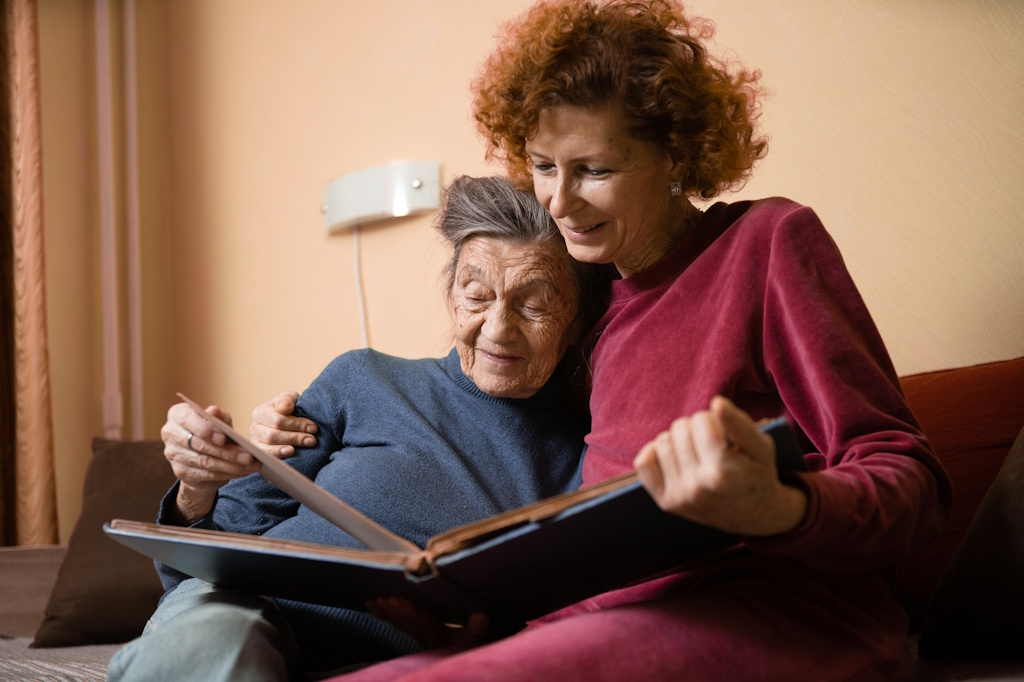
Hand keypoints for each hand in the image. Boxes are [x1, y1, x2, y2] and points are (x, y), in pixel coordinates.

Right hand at [161, 402, 260, 523]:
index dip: (205, 429)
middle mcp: (171, 434)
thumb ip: (218, 416)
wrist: (202, 453)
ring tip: (251, 465)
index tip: (223, 438)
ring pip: (205, 462)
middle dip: (226, 451)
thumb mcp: (219, 420)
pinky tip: (244, 471)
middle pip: (199, 445)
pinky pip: (208, 475)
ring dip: (231, 465)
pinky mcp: (181, 472)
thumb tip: (213, 412)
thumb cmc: (213, 430)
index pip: (187, 420)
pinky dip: (228, 473)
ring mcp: (174, 455)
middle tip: (249, 456)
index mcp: (178, 415)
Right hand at [249, 391, 318, 456]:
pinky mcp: (259, 452)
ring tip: (305, 445)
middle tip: (312, 439)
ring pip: (269, 444)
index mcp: (260, 412)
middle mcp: (254, 427)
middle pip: (273, 434)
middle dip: (295, 437)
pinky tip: (290, 452)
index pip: (278, 420)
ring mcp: (255, 441)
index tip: (313, 428)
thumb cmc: (289, 409)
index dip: (296, 424)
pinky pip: (266, 455)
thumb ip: (287, 400)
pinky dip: (278, 454)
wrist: (289, 420)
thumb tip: (283, 408)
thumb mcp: (290, 399)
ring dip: (289, 446)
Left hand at [367, 597, 489, 649]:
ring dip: (388, 613)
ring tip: (374, 601)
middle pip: (409, 624)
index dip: (409, 611)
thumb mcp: (478, 639)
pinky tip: (376, 608)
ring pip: (404, 626)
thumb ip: (477, 630)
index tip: (395, 599)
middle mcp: (430, 639)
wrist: (470, 659)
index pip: (424, 621)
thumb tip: (480, 618)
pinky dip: (389, 617)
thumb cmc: (477, 644)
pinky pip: (403, 627)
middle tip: (379, 597)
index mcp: (442, 635)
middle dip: (393, 611)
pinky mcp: (423, 637)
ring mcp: (425, 639)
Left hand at [633, 396, 806, 535]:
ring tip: (697, 450)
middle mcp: (697, 487)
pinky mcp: (667, 503)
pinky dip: (654, 452)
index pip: (700, 421)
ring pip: (662, 442)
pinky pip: (643, 464)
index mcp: (722, 471)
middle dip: (695, 428)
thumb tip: (716, 402)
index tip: (724, 431)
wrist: (756, 516)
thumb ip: (740, 423)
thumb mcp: (761, 447)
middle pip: (680, 429)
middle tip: (711, 442)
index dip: (712, 419)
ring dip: (678, 439)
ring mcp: (679, 497)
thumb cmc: (759, 474)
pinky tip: (674, 455)